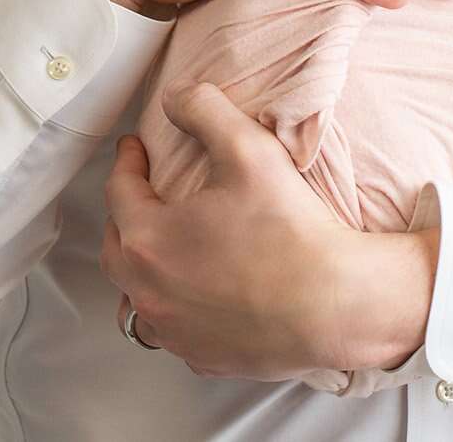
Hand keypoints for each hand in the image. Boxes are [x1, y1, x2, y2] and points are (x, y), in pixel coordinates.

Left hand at [103, 82, 437, 378]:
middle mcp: (149, 293)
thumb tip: (175, 96)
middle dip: (124, 214)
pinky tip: (195, 297)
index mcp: (148, 241)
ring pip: (137, 298)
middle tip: (141, 193)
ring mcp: (175, 332)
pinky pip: (174, 331)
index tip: (135, 148)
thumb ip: (204, 110)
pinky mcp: (204, 357)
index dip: (127, 162)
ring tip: (160, 251)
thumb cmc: (290, 231)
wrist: (335, 304)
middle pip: (117, 247)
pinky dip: (175, 309)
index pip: (119, 191)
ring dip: (142, 270)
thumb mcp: (247, 148)